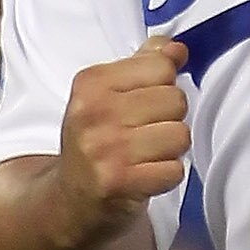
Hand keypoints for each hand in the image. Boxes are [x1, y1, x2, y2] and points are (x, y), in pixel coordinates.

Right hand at [53, 37, 190, 244]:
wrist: (69, 201)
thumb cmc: (96, 144)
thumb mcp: (107, 96)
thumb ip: (143, 65)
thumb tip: (176, 48)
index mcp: (91, 83)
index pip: (161, 65)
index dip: (164, 86)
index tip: (143, 105)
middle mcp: (94, 112)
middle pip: (176, 100)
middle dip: (170, 119)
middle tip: (145, 135)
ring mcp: (106, 148)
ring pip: (180, 135)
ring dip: (171, 150)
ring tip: (147, 155)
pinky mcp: (119, 182)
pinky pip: (174, 170)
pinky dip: (167, 176)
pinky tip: (146, 176)